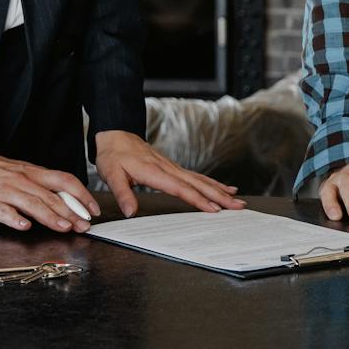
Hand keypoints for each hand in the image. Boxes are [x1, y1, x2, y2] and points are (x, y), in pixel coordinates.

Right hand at [0, 143, 100, 233]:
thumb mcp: (24, 172)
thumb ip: (43, 185)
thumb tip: (66, 200)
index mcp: (34, 173)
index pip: (65, 181)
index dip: (82, 195)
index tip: (93, 209)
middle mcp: (24, 181)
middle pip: (52, 196)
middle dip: (71, 212)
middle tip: (84, 226)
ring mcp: (7, 192)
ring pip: (33, 204)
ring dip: (50, 216)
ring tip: (64, 228)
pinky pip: (4, 211)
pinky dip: (15, 219)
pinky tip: (24, 226)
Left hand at [93, 130, 245, 217]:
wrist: (116, 135)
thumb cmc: (113, 155)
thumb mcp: (111, 175)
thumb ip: (123, 193)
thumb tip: (130, 212)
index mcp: (154, 172)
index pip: (181, 188)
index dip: (198, 200)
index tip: (213, 209)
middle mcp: (168, 169)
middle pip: (198, 184)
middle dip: (219, 196)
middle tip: (237, 205)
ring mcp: (173, 167)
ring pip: (201, 180)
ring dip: (219, 190)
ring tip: (237, 198)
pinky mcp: (174, 168)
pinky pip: (196, 177)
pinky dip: (211, 183)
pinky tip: (222, 187)